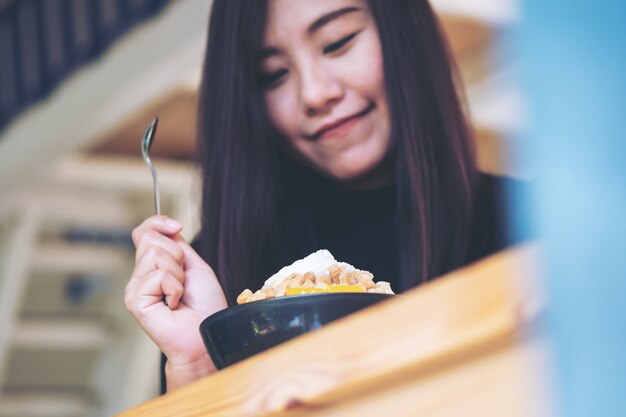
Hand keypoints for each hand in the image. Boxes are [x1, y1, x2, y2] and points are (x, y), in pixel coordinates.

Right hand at [125, 215, 226, 384]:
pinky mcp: (134, 301)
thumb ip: (176, 245)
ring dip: (177, 273)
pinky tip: (174, 304)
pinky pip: (158, 276)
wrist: (207, 332)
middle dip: (176, 255)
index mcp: (153, 266)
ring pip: (154, 254)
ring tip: (179, 294)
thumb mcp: (193, 264)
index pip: (144, 232)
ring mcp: (135, 288)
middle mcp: (140, 276)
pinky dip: (175, 287)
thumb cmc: (205, 305)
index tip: (177, 226)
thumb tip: (166, 226)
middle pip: (149, 239)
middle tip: (183, 280)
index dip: (158, 222)